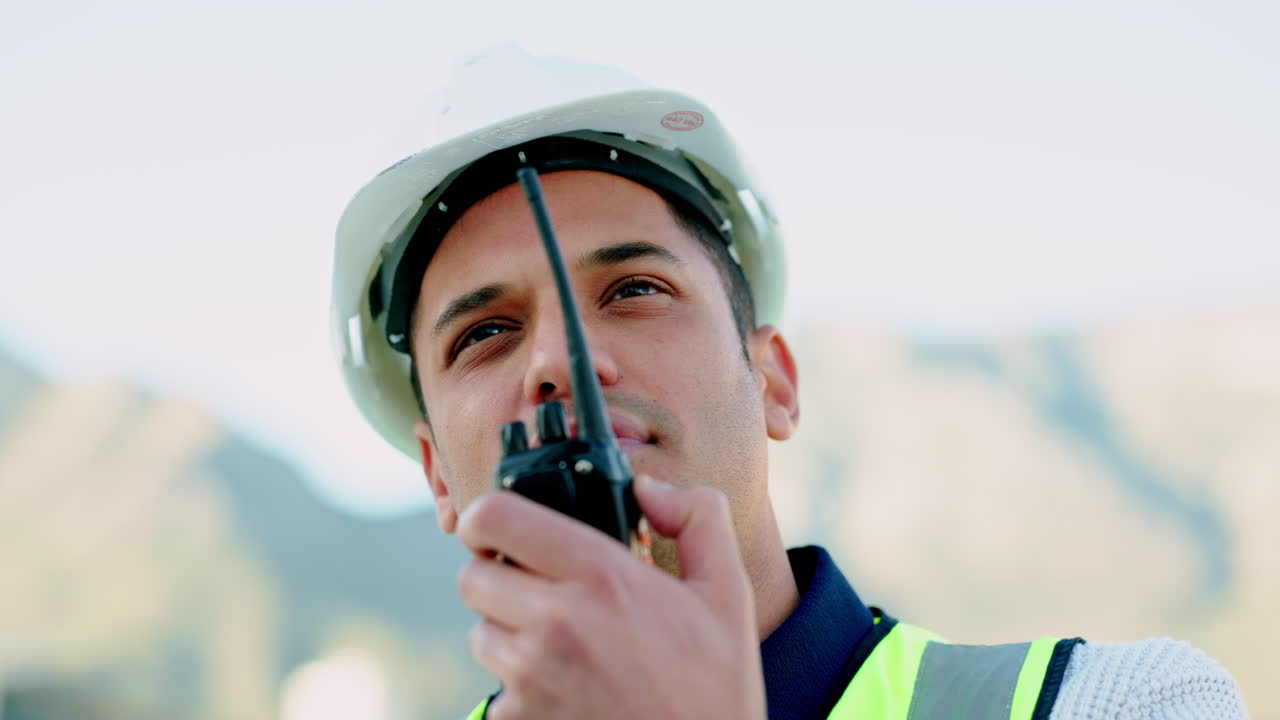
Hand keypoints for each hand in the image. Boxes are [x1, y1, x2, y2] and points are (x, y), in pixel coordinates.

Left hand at [456, 475, 765, 719]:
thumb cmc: (716, 688)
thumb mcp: (728, 592)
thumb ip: (696, 517)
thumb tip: (645, 487)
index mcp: (601, 576)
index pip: (496, 517)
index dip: (487, 516)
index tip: (499, 527)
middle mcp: (556, 623)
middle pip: (472, 577)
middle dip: (499, 578)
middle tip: (539, 591)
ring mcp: (532, 679)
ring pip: (480, 634)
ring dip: (508, 635)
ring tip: (562, 648)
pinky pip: (495, 691)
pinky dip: (519, 690)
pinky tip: (566, 692)